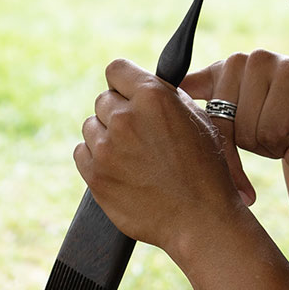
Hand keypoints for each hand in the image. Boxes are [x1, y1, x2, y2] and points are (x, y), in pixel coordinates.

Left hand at [74, 58, 244, 250]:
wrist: (201, 220)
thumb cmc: (206, 169)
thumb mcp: (196, 119)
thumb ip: (164, 96)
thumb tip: (139, 85)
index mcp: (152, 95)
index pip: (116, 69)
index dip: (123, 82)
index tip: (128, 94)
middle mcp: (125, 117)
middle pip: (103, 100)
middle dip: (119, 112)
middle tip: (139, 134)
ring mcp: (107, 147)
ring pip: (90, 126)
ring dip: (106, 136)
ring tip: (132, 155)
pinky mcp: (96, 176)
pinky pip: (82, 153)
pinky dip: (96, 159)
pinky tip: (120, 169)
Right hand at [181, 51, 288, 202]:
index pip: (271, 131)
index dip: (284, 146)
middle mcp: (257, 59)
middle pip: (241, 130)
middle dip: (261, 145)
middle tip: (279, 134)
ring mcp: (231, 63)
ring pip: (219, 125)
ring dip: (238, 139)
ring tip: (259, 126)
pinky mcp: (213, 71)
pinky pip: (186, 90)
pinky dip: (180, 103)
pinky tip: (169, 109)